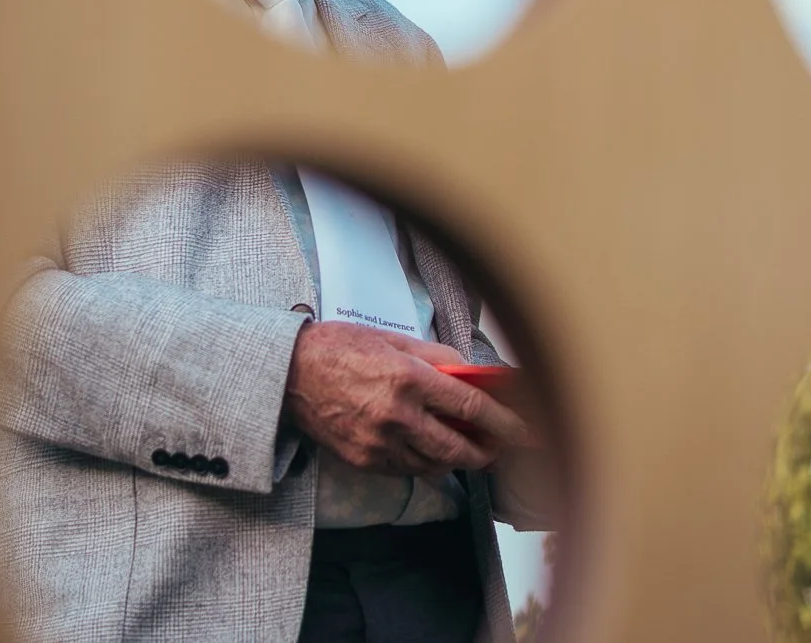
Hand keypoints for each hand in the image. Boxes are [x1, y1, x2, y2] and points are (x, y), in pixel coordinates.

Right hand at [283, 320, 531, 476]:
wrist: (288, 373)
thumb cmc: (339, 348)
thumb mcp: (393, 340)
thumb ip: (436, 358)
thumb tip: (470, 373)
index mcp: (407, 378)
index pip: (469, 405)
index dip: (502, 421)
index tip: (522, 429)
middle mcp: (395, 415)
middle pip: (457, 448)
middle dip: (484, 453)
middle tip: (496, 448)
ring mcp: (378, 443)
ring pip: (433, 465)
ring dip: (454, 460)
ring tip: (463, 448)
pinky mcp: (363, 461)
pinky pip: (406, 471)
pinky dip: (423, 463)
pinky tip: (427, 450)